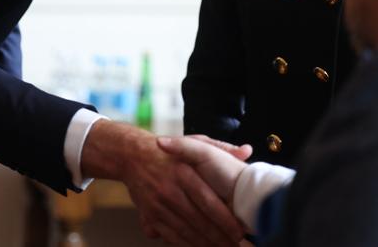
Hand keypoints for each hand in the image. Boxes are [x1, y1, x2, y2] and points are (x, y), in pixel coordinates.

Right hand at [81, 120, 243, 246]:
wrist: (131, 156)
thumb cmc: (168, 151)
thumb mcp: (194, 142)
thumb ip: (221, 146)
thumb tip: (246, 150)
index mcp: (183, 171)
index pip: (208, 200)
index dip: (224, 219)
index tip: (239, 230)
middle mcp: (169, 189)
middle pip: (198, 220)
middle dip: (219, 236)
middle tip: (236, 245)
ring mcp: (158, 204)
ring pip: (185, 231)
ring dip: (206, 243)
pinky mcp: (150, 215)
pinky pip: (171, 235)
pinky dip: (187, 244)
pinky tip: (201, 246)